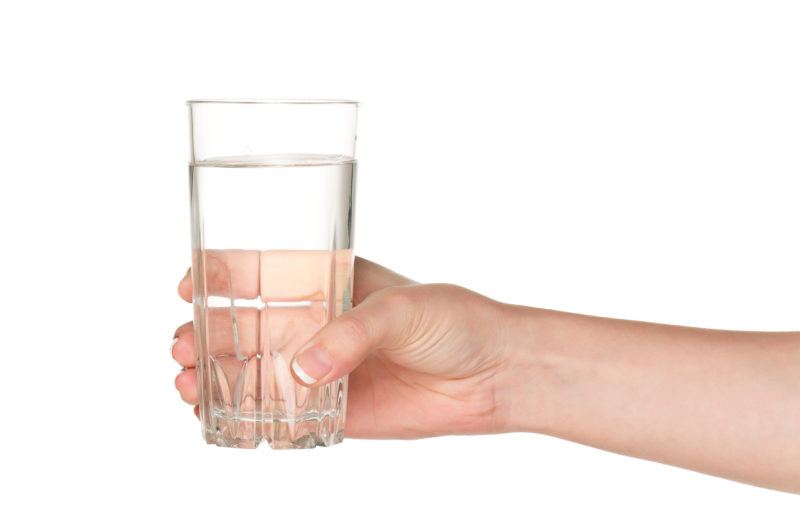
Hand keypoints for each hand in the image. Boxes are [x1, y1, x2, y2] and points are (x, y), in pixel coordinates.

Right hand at [172, 257, 512, 437]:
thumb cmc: (454, 321)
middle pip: (247, 327)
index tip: (190, 287)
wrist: (491, 374)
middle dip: (207, 334)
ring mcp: (323, 369)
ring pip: (255, 372)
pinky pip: (282, 416)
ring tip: (189, 383)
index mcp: (329, 282)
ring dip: (217, 377)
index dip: (220, 278)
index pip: (263, 274)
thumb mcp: (402, 309)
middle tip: (185, 345)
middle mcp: (319, 324)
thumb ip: (351, 334)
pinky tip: (220, 418)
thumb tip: (302, 369)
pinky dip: (249, 418)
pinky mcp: (334, 410)